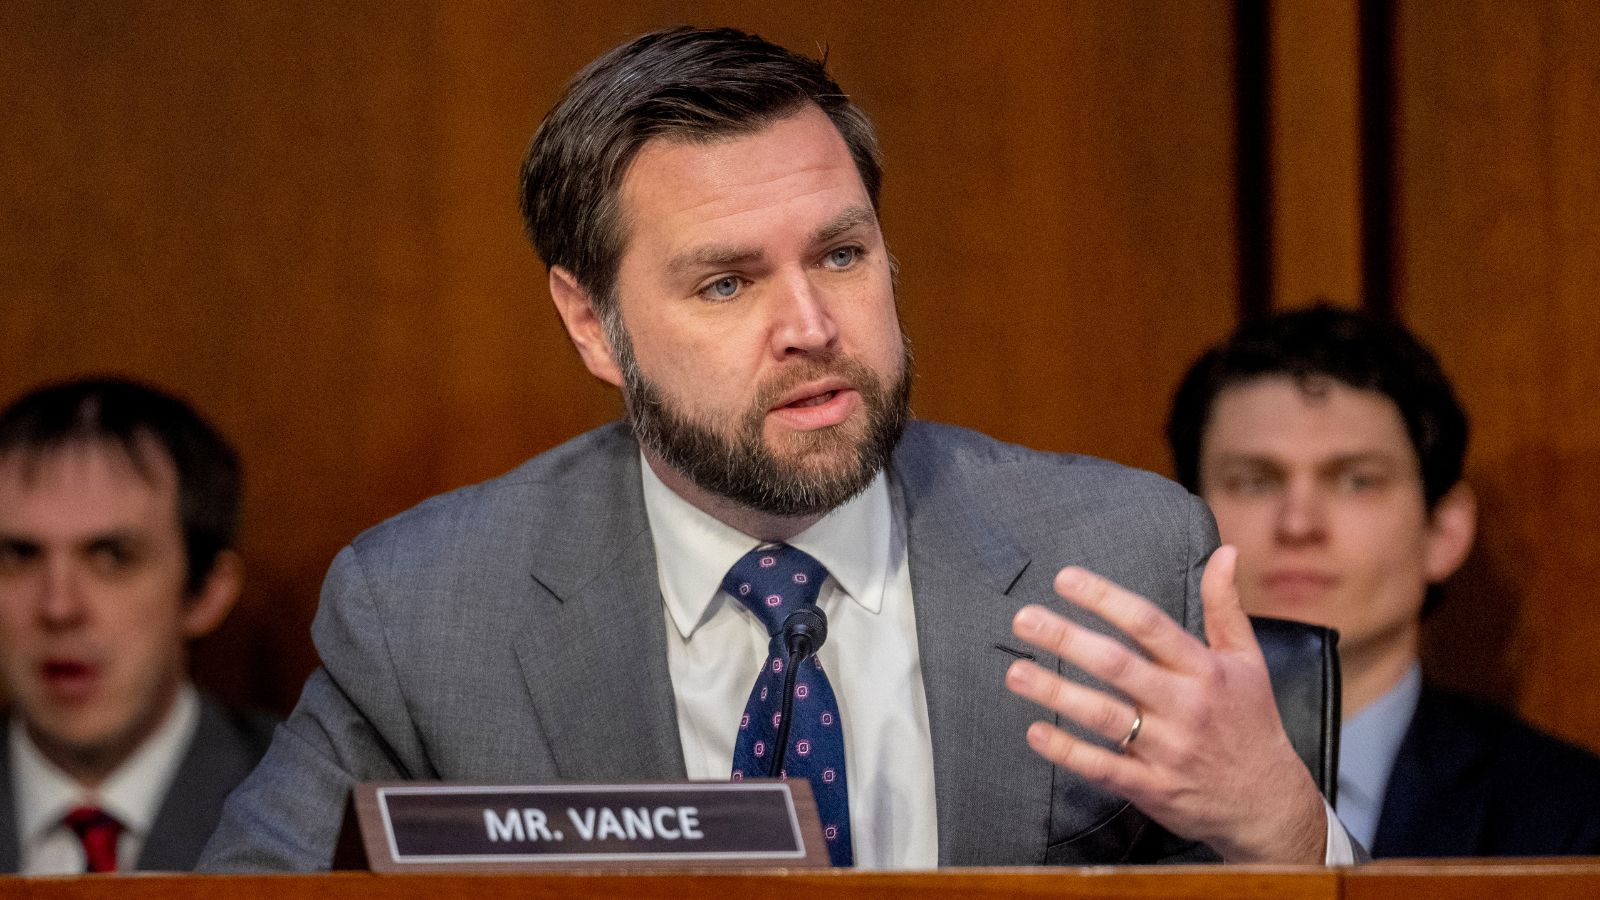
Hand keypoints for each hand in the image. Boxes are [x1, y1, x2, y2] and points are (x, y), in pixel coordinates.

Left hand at [1003, 545, 1326, 862]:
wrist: (1268, 803)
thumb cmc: (1251, 722)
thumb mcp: (1247, 660)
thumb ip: (1226, 605)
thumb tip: (1224, 550)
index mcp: (1204, 670)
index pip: (1149, 625)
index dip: (1105, 599)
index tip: (1065, 579)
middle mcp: (1184, 706)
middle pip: (1117, 665)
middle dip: (1067, 639)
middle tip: (1025, 619)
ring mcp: (1167, 749)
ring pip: (1103, 716)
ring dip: (1056, 691)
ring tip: (1016, 671)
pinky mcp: (1153, 787)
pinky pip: (1103, 768)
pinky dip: (1067, 751)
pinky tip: (1035, 732)